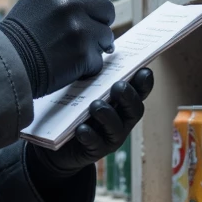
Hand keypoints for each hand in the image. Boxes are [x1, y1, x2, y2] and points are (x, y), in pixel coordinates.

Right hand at [0, 0, 114, 98]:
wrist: (5, 62)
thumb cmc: (18, 35)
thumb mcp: (36, 0)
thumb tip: (95, 0)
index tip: (89, 8)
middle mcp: (69, 1)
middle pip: (107, 8)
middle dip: (98, 22)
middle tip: (82, 34)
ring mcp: (78, 27)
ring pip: (106, 35)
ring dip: (94, 46)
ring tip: (72, 51)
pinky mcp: (83, 52)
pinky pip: (98, 59)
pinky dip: (87, 66)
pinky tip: (68, 64)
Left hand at [31, 67, 153, 176]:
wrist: (57, 145)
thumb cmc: (74, 110)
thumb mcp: (84, 91)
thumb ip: (94, 76)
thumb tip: (95, 50)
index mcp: (122, 102)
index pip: (140, 91)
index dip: (144, 83)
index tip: (143, 71)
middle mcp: (121, 120)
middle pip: (135, 110)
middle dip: (128, 97)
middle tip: (118, 87)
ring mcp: (109, 137)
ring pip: (116, 128)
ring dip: (108, 115)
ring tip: (95, 106)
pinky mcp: (94, 151)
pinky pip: (95, 144)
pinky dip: (89, 135)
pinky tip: (81, 128)